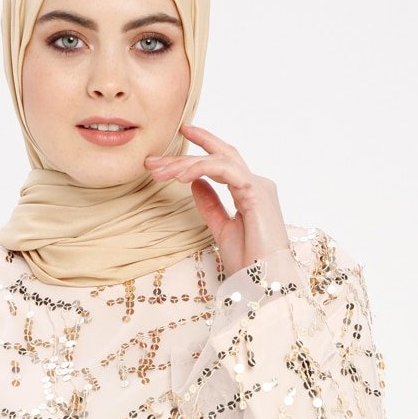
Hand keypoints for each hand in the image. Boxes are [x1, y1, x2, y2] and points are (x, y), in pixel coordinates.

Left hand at [144, 123, 290, 276]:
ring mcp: (258, 186)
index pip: (223, 161)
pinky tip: (181, 176)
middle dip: (185, 155)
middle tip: (153, 161)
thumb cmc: (250, 262)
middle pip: (218, 157)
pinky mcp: (256, 192)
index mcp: (249, 192)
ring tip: (161, 172)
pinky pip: (225, 170)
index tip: (181, 136)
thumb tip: (195, 184)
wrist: (264, 282)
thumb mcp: (221, 229)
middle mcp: (256, 184)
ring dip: (186, 164)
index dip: (204, 145)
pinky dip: (201, 169)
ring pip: (219, 161)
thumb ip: (211, 205)